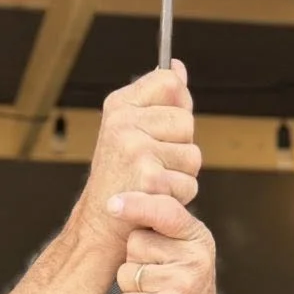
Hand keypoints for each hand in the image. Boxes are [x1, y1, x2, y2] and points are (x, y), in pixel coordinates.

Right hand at [76, 64, 201, 261]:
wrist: (100, 227)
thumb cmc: (120, 180)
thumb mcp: (131, 131)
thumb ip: (159, 100)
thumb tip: (178, 67)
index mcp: (119, 106)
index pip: (170, 82)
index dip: (177, 105)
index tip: (162, 128)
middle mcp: (124, 123)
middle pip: (186, 121)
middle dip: (180, 148)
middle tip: (152, 166)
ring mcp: (135, 148)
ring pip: (193, 155)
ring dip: (180, 175)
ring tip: (152, 183)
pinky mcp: (149, 177)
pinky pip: (189, 182)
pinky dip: (178, 197)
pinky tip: (154, 199)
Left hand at [114, 196, 229, 293]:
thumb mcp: (182, 258)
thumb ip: (162, 230)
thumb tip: (121, 201)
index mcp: (199, 238)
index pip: (165, 210)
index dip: (136, 204)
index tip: (111, 204)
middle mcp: (197, 257)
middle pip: (136, 242)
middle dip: (135, 262)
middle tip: (158, 282)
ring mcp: (186, 284)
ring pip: (127, 274)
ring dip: (133, 290)